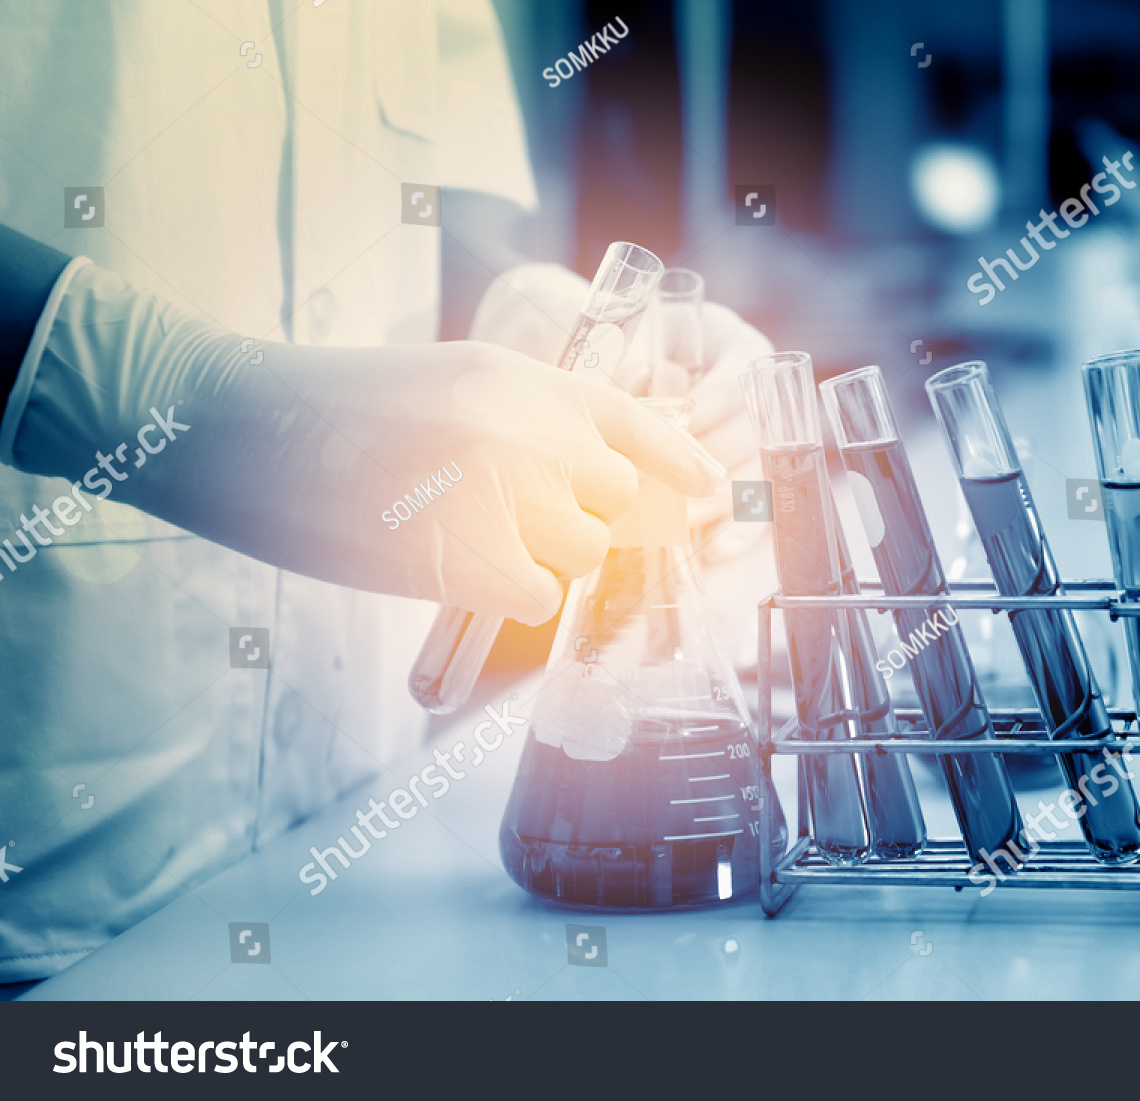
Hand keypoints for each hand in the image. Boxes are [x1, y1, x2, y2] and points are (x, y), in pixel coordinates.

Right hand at [10, 263, 725, 625]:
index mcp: (529, 379)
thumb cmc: (335, 410)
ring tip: (452, 531)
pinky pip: (538, 599)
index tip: (710, 491)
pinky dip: (504, 595)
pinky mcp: (478, 560)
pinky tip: (448, 566)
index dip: (679, 461)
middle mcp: (537, 431)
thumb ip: (528, 425)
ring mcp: (512, 494)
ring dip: (534, 557)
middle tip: (512, 521)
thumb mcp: (452, 384)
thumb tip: (594, 491)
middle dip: (581, 520)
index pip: (636, 422)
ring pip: (579, 554)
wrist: (239, 425)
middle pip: (615, 502)